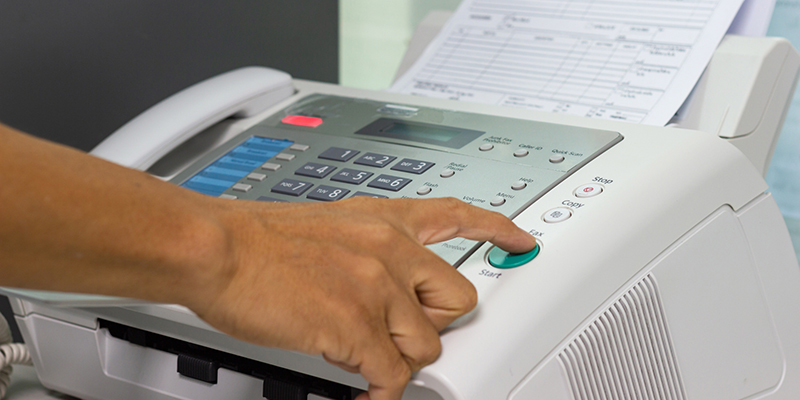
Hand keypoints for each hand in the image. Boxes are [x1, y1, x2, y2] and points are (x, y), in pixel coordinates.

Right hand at [191, 197, 535, 399]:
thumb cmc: (257, 239)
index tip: (520, 238)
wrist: (217, 249)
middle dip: (436, 324)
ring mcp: (377, 288)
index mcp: (384, 221)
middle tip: (402, 333)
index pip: (457, 216)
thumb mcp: (326, 223)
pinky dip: (380, 395)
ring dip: (398, 360)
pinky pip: (393, 378)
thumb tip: (378, 282)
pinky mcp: (357, 326)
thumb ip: (364, 247)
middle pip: (458, 298)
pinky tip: (362, 392)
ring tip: (362, 358)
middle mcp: (391, 249)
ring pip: (427, 346)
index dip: (497, 230)